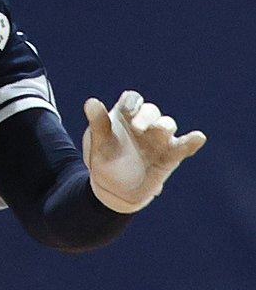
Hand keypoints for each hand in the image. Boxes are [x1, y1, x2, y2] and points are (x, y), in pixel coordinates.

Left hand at [82, 90, 206, 213]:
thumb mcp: (97, 143)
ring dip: (163, 126)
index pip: (132, 100)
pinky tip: (198, 137)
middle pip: (151, 111)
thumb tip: (91, 102)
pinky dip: (191, 141)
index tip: (126, 112)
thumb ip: (97, 123)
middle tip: (136, 129)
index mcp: (125, 115)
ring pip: (167, 125)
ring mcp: (158, 139)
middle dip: (146, 116)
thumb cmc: (103, 159)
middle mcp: (144, 123)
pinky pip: (183, 146)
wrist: (113, 190)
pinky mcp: (170, 156)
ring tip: (159, 131)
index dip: (132, 103)